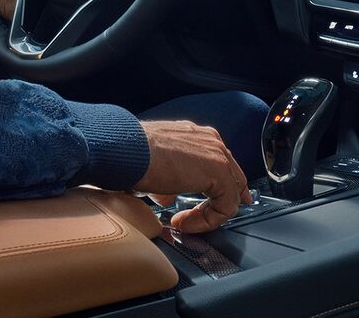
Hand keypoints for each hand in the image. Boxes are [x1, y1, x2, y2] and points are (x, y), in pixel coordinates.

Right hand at [134, 120, 251, 233]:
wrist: (126, 149)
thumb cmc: (131, 153)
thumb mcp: (154, 167)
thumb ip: (168, 182)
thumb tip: (167, 198)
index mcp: (194, 134)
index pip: (218, 163)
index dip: (217, 189)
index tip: (202, 208)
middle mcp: (209, 140)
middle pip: (233, 176)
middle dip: (223, 201)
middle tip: (208, 220)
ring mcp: (217, 153)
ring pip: (231, 193)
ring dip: (208, 214)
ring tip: (184, 224)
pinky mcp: (220, 171)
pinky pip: (225, 206)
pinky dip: (207, 221)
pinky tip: (184, 223)